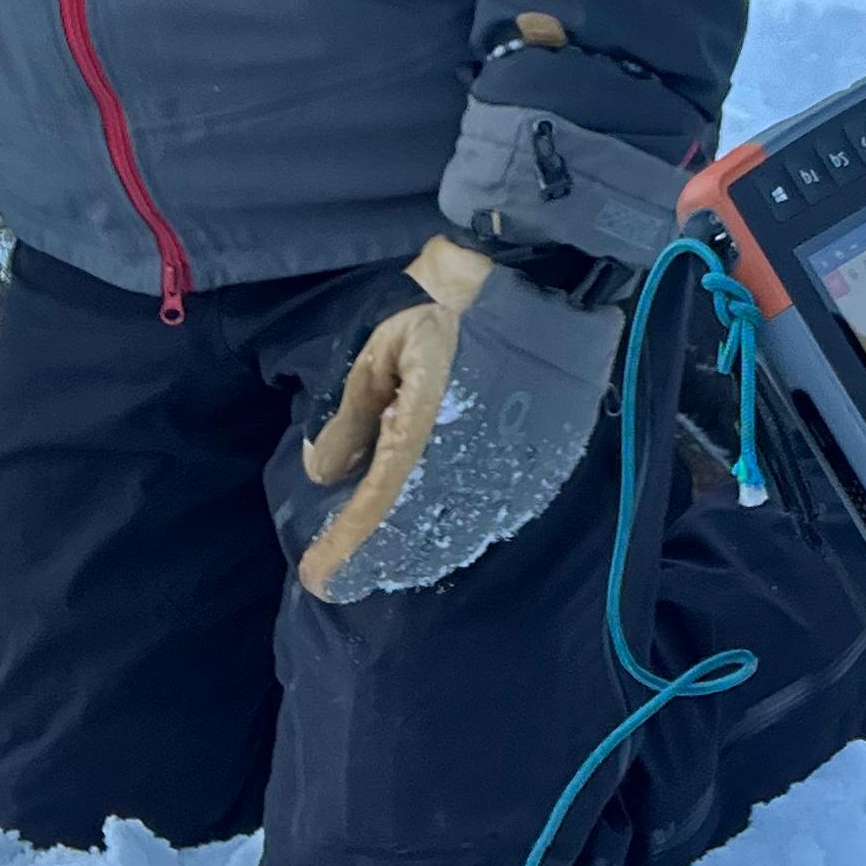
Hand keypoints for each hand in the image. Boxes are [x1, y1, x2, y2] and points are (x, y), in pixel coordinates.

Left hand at [296, 238, 622, 601]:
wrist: (547, 287)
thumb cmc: (455, 311)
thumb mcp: (385, 349)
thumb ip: (351, 414)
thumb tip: (323, 471)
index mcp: (426, 438)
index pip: (377, 514)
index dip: (345, 553)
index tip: (318, 579)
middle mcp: (473, 470)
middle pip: (417, 541)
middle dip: (378, 563)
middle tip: (344, 571)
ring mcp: (515, 475)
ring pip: (458, 538)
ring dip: (417, 555)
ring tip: (384, 561)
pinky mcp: (543, 469)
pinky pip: (495, 519)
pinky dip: (459, 536)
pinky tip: (439, 537)